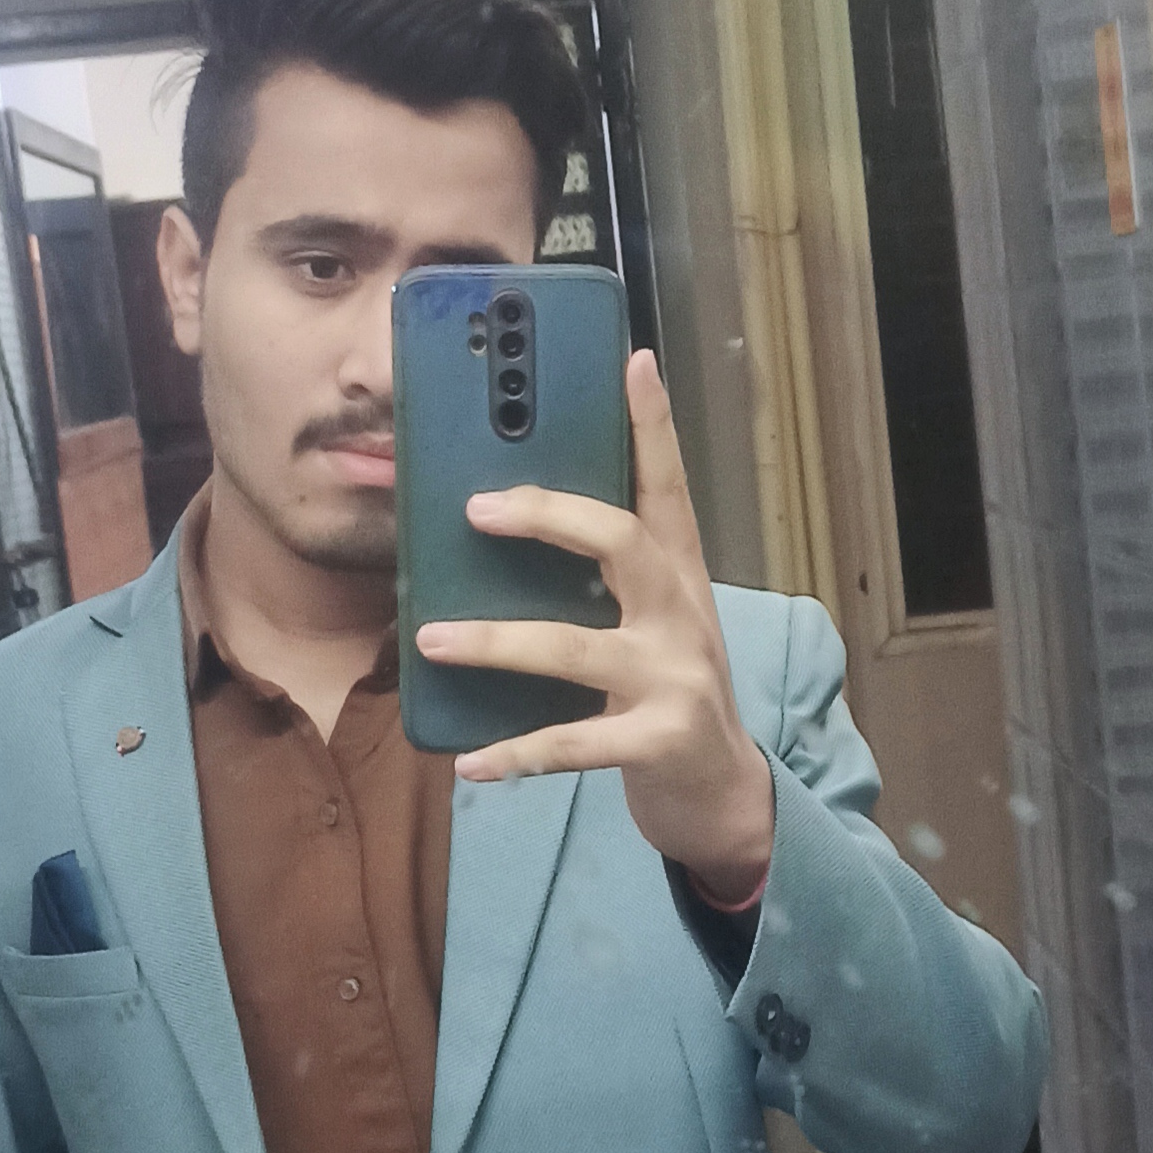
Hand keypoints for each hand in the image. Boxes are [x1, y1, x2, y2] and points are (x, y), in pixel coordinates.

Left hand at [414, 349, 774, 901]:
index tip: (632, 360)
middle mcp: (683, 615)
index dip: (651, 424)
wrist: (722, 793)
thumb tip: (503, 519)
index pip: (666, 486)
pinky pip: (572, 745)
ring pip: (577, 648)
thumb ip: (598, 576)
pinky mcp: (659, 742)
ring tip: (430, 638)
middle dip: (550, 516)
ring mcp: (675, 679)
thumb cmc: (663, 692)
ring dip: (496, 643)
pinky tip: (468, 761)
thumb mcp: (646, 623)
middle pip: (624, 541)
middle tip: (476, 507)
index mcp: (678, 575)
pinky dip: (514, 754)